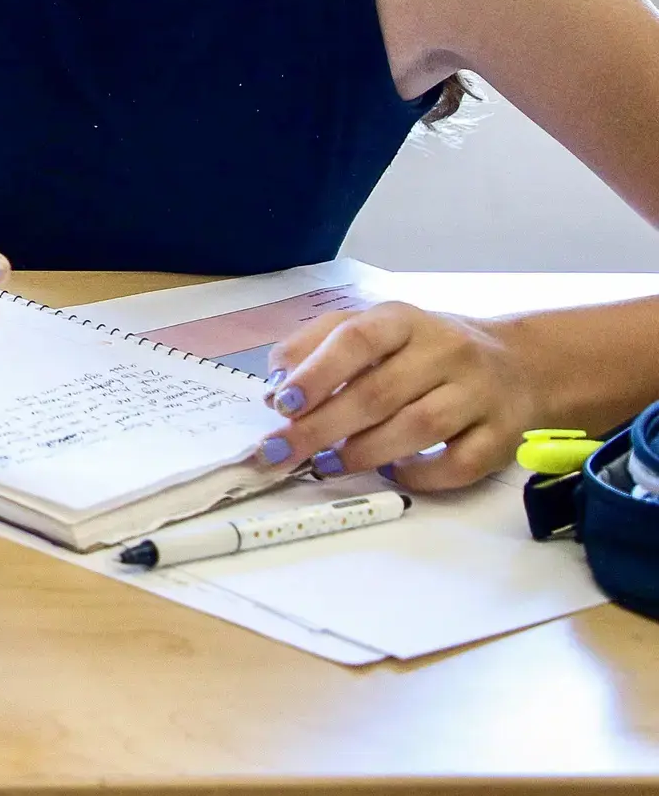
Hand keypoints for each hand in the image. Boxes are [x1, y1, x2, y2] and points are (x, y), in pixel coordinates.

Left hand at [256, 302, 538, 490]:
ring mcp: (479, 393)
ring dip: (364, 452)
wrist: (520, 365)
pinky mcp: (502, 435)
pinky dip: (421, 475)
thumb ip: (316, 348)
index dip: (316, 373)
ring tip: (325, 465)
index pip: (356, 339)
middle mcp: (445, 350)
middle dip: (322, 427)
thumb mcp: (372, 330)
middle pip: (379, 393)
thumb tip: (274, 389)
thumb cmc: (424, 351)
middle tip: (282, 451)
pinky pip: (459, 463)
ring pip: (418, 428)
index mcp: (403, 320)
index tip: (281, 404)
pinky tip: (391, 473)